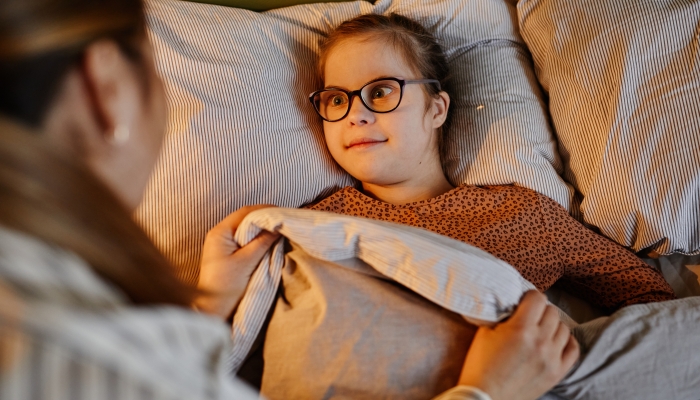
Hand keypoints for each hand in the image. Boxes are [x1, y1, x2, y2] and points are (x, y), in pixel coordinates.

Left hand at [193, 205, 279, 319]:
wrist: (212, 310)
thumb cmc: (226, 286)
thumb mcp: (247, 262)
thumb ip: (262, 242)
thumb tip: (277, 227)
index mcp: (219, 233)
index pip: (244, 213)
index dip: (264, 210)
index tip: (282, 213)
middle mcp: (218, 234)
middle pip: (244, 219)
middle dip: (264, 218)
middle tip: (283, 221)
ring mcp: (221, 244)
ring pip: (245, 229)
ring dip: (261, 229)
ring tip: (279, 230)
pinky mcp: (226, 254)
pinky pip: (243, 240)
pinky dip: (256, 238)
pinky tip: (267, 241)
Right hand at [457, 290, 579, 399]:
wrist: (486, 399)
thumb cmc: (480, 365)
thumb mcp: (485, 333)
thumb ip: (502, 316)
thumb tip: (514, 305)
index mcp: (521, 329)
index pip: (538, 298)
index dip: (529, 297)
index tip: (523, 302)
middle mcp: (540, 341)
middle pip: (552, 312)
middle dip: (540, 311)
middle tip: (529, 316)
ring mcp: (551, 358)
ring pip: (564, 328)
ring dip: (552, 325)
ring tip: (540, 330)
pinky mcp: (557, 373)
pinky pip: (573, 349)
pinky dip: (566, 341)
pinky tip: (555, 341)